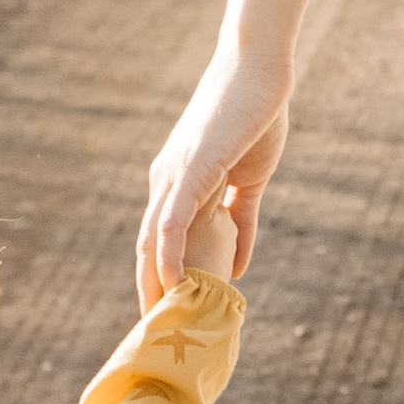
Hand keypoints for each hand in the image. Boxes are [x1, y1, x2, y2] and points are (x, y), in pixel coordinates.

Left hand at [139, 46, 290, 304]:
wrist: (258, 71)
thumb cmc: (256, 116)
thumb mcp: (250, 179)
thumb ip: (241, 220)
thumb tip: (238, 265)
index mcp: (177, 182)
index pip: (158, 241)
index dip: (159, 279)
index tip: (166, 313)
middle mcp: (166, 181)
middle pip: (145, 248)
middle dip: (148, 291)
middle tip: (154, 332)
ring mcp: (175, 176)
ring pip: (152, 241)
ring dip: (153, 284)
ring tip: (159, 321)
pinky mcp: (192, 170)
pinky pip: (171, 222)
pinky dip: (168, 256)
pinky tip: (173, 285)